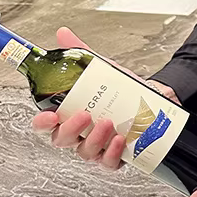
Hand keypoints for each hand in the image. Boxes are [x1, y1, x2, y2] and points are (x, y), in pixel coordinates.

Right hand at [31, 27, 178, 169]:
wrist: (154, 99)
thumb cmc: (122, 89)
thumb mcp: (102, 69)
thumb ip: (81, 53)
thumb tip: (63, 33)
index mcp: (70, 114)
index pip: (46, 124)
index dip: (42, 123)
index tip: (49, 116)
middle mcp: (81, 133)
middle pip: (62, 140)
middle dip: (71, 129)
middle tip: (85, 115)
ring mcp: (98, 146)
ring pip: (85, 153)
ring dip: (95, 140)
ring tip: (108, 123)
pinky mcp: (117, 155)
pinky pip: (108, 163)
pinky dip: (112, 154)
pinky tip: (119, 140)